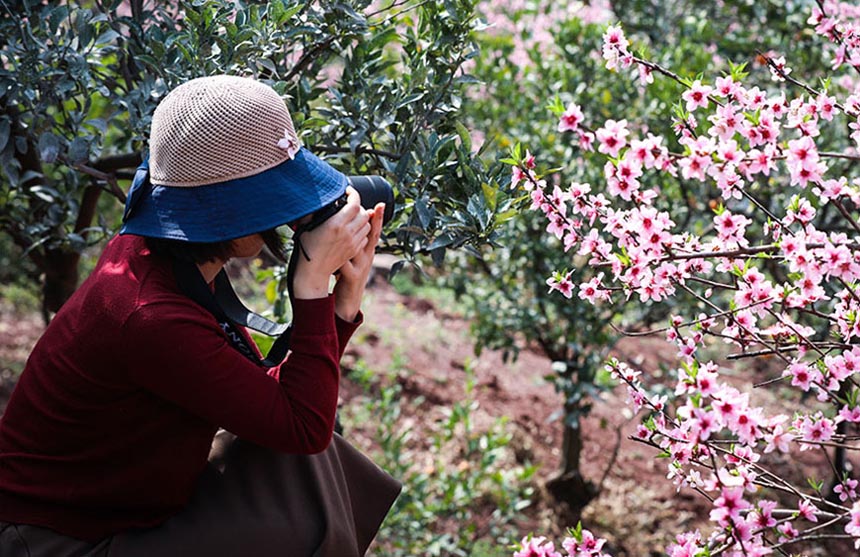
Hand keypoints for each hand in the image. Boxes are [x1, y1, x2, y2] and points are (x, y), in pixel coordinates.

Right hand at [292, 187, 370, 299]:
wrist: (313, 271)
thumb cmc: (307, 248)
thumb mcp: (305, 226)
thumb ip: (312, 210)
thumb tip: (316, 198)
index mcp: (336, 224)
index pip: (354, 204)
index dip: (353, 194)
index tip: (348, 191)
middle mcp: (347, 232)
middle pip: (364, 213)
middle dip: (358, 207)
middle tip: (349, 205)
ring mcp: (353, 242)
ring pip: (367, 225)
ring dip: (362, 219)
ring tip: (352, 217)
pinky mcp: (354, 250)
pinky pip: (365, 236)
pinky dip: (361, 230)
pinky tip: (353, 230)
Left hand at [334, 201, 384, 321]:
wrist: (348, 300)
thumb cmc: (347, 274)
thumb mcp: (353, 256)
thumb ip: (352, 241)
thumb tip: (348, 221)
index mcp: (368, 251)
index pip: (375, 231)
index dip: (378, 218)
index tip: (380, 204)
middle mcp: (367, 257)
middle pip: (370, 236)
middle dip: (367, 221)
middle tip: (362, 207)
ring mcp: (361, 267)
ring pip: (357, 246)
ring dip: (351, 235)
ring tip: (345, 221)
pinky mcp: (352, 276)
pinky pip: (345, 262)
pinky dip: (339, 255)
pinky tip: (332, 248)